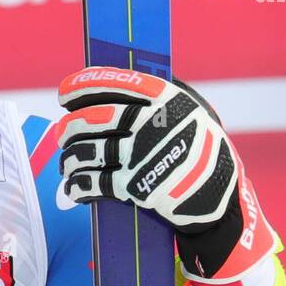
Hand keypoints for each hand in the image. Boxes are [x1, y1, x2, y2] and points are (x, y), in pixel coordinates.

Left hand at [56, 66, 276, 279]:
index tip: (64, 92)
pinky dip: (78, 185)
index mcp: (166, 99)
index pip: (116, 83)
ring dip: (70, 157)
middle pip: (93, 118)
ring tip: (68, 161)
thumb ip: (162, 98)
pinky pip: (94, 182)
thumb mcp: (194, 113)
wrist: (222, 202)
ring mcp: (143, 154)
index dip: (83, 85)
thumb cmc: (202, 153)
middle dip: (70, 126)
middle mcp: (152, 123)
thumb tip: (118, 82)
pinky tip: (75, 187)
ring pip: (88, 150)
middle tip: (63, 132)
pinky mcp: (137, 185)